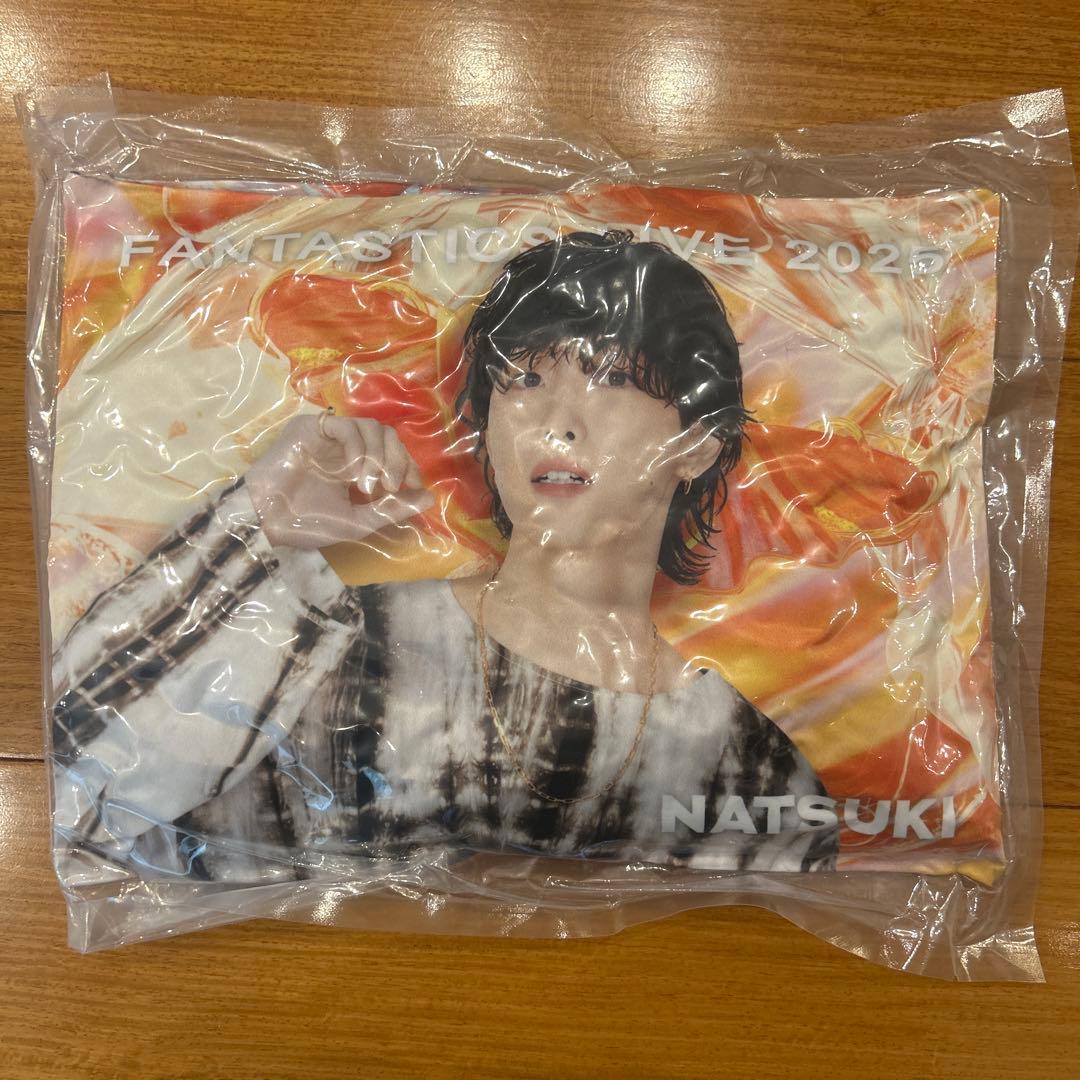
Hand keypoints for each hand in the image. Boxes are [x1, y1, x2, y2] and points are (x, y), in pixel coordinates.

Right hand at [245, 414, 435, 549]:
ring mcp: (330, 436)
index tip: (413, 488)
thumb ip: (392, 510)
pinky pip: (347, 427)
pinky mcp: (313, 427)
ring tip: (368, 487)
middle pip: (389, 436)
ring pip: (372, 428)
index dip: (409, 466)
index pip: (393, 453)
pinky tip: (352, 473)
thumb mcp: (358, 522)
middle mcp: (346, 448)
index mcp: (357, 468)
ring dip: (378, 457)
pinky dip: (358, 449)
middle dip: (398, 461)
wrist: (266, 521)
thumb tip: (430, 498)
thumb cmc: (306, 524)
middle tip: (390, 487)